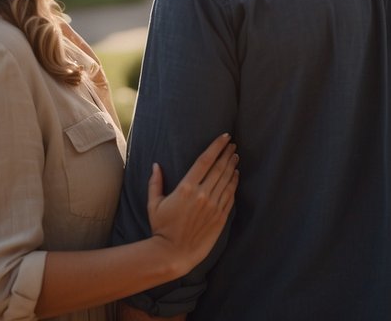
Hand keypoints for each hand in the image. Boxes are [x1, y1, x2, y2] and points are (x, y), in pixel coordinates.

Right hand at [145, 133, 238, 276]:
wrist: (174, 253)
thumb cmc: (161, 228)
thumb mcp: (154, 204)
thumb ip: (155, 183)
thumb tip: (156, 165)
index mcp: (186, 188)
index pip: (205, 161)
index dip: (216, 147)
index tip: (224, 137)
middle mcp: (202, 194)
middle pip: (219, 168)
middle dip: (227, 154)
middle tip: (232, 144)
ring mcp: (213, 206)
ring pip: (226, 180)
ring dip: (232, 166)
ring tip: (235, 156)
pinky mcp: (220, 217)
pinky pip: (230, 196)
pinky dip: (234, 183)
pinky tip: (236, 175)